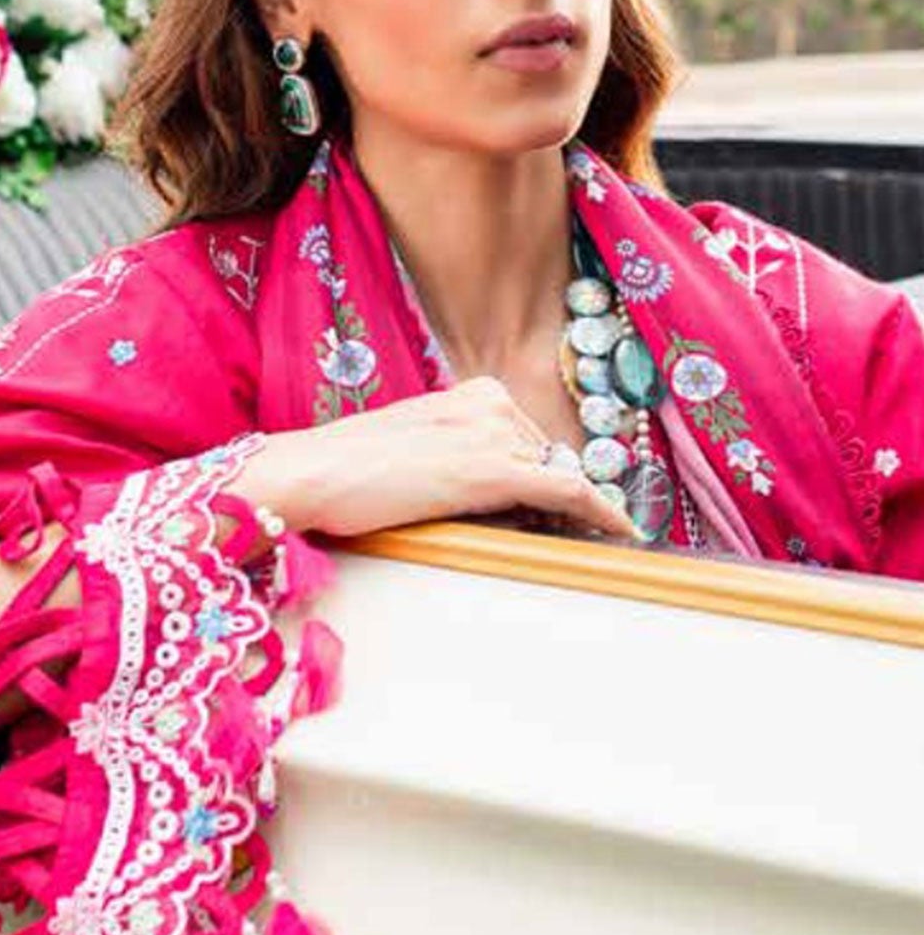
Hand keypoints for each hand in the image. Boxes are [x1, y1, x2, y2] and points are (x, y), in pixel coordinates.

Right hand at [230, 375, 643, 543]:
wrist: (311, 473)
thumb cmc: (346, 471)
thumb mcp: (414, 450)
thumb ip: (458, 457)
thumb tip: (499, 495)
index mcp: (468, 393)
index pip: (528, 439)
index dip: (550, 477)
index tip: (578, 504)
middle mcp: (487, 403)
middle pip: (547, 458)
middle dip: (558, 499)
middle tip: (580, 535)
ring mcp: (491, 433)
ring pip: (558, 477)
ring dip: (576, 513)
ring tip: (594, 541)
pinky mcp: (493, 470)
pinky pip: (568, 491)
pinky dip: (601, 512)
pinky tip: (623, 532)